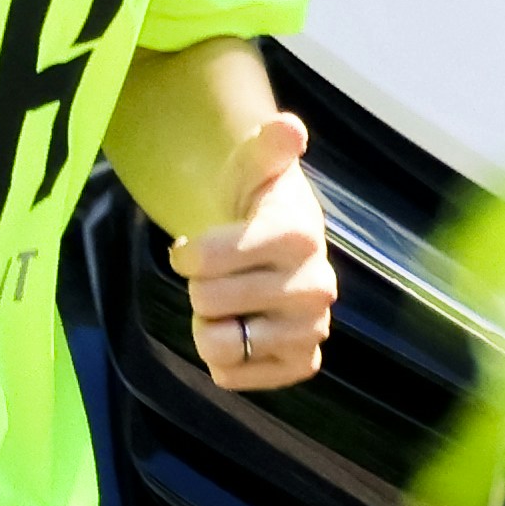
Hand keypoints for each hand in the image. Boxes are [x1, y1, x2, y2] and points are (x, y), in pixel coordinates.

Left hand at [170, 109, 335, 393]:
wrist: (273, 240)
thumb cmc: (254, 200)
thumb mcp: (254, 163)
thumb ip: (267, 145)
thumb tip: (289, 128)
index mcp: (300, 234)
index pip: (205, 260)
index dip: (187, 254)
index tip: (194, 246)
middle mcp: (317, 286)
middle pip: (208, 301)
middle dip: (201, 287)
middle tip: (221, 274)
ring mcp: (312, 329)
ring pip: (222, 345)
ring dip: (209, 325)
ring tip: (228, 304)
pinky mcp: (302, 363)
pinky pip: (237, 377)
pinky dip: (224, 360)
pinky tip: (239, 331)